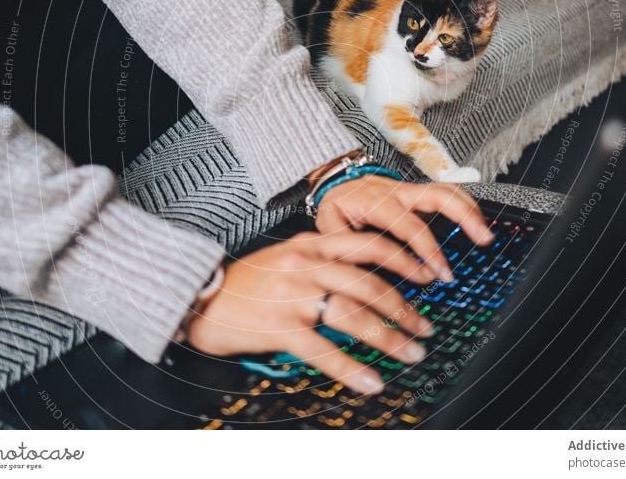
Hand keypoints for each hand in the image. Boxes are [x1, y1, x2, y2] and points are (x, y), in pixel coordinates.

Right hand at [186, 231, 435, 394]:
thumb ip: (320, 262)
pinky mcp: (279, 328)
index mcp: (311, 244)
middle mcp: (306, 264)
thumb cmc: (244, 281)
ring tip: (411, 353)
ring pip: (355, 314)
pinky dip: (353, 369)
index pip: (368, 245)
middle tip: (425, 327)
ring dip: (389, 337)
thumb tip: (361, 281)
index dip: (404, 260)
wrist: (198, 295)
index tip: (427, 275)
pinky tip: (372, 382)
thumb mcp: (286, 256)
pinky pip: (325, 352)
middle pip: (369, 283)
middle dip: (405, 308)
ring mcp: (293, 295)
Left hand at [315, 177, 493, 282]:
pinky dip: (464, 206)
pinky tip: (476, 223)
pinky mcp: (417, 192)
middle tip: (482, 241)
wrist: (334, 183)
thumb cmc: (335, 208)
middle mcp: (396, 191)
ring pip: (447, 190)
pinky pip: (446, 192)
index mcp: (375, 201)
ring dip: (470, 210)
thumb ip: (345, 250)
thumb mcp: (330, 229)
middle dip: (463, 218)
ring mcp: (409, 189)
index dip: (426, 250)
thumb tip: (364, 277)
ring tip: (486, 235)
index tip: (436, 274)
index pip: (408, 225)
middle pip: (438, 196)